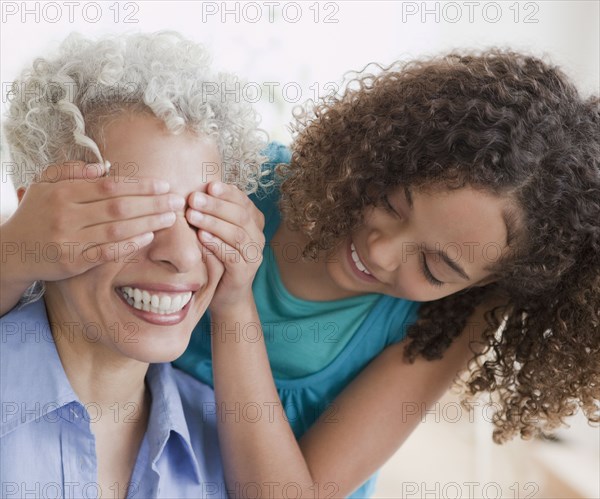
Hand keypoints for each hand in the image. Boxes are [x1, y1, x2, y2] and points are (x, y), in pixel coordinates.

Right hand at [1, 160, 183, 283]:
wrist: (11, 249)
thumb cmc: (36, 212)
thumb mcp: (45, 184)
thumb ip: (73, 171)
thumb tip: (104, 167)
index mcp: (63, 192)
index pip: (111, 186)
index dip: (141, 186)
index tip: (163, 185)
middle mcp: (66, 215)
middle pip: (119, 207)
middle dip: (153, 203)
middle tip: (177, 201)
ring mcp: (70, 240)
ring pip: (117, 229)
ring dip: (149, 222)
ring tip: (171, 218)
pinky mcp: (73, 262)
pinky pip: (107, 252)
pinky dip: (130, 245)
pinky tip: (149, 237)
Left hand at [186, 181, 264, 314]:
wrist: (225, 294)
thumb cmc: (216, 257)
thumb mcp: (216, 231)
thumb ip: (213, 213)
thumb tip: (196, 189)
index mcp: (253, 222)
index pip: (243, 201)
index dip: (227, 192)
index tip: (208, 184)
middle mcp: (257, 237)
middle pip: (240, 215)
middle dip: (216, 205)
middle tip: (193, 198)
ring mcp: (253, 256)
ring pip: (237, 234)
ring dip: (213, 222)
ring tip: (192, 215)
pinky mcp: (244, 273)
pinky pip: (232, 255)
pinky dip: (216, 244)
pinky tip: (201, 236)